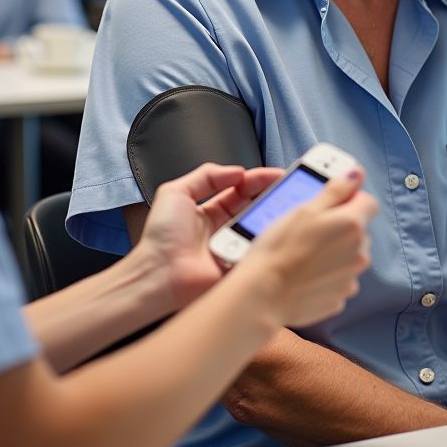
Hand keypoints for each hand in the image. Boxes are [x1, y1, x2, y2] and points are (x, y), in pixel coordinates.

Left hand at [136, 163, 285, 310]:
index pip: (240, 190)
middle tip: (288, 184)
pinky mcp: (240, 266)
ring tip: (288, 202)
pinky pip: (260, 251)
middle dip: (271, 194)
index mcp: (209, 211)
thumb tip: (236, 171)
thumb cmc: (160, 237)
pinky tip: (279, 228)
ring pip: (261, 228)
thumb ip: (205, 176)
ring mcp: (234, 248)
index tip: (275, 173)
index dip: (257, 179)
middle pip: (255, 207)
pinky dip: (269, 240)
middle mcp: (225, 229)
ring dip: (273, 215)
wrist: (157, 275)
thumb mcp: (175, 192)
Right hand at [243, 170, 377, 328]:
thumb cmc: (279, 249)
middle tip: (309, 228)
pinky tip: (304, 273)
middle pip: (357, 230)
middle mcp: (360, 253)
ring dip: (333, 251)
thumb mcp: (303, 209)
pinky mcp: (340, 298)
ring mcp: (351, 278)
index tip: (330, 202)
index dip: (349, 199)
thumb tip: (355, 174)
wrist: (264, 295)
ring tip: (302, 253)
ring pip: (348, 255)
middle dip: (338, 226)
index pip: (368, 202)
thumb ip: (335, 191)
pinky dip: (326, 274)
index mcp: (352, 225)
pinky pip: (338, 278)